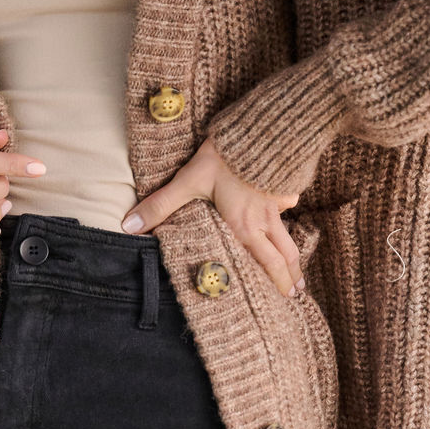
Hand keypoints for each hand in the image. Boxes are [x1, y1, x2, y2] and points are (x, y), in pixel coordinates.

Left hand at [120, 137, 305, 298]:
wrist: (258, 128)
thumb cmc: (222, 157)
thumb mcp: (187, 181)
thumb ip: (160, 205)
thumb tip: (129, 227)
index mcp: (243, 227)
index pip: (264, 263)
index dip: (275, 282)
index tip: (283, 299)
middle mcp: (263, 220)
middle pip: (282, 255)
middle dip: (290, 277)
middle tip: (296, 295)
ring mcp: (275, 203)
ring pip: (288, 235)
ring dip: (294, 257)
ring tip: (300, 273)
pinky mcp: (281, 184)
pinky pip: (289, 203)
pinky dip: (289, 213)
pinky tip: (288, 211)